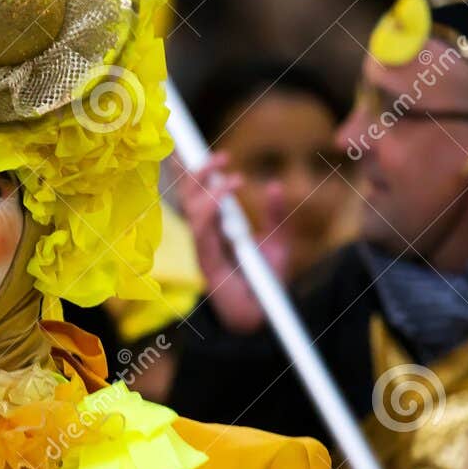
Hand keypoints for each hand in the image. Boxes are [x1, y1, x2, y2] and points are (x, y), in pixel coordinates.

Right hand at [176, 151, 291, 332]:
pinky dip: (209, 209)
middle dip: (199, 172)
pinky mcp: (205, 262)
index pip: (197, 194)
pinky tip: (222, 195)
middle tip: (221, 156)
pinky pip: (200, 231)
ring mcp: (202, 248)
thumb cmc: (266, 281)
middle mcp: (205, 236)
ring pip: (191, 210)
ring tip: (227, 174)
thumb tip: (275, 185)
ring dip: (205, 187)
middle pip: (189, 197)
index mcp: (216, 228)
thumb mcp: (278, 241)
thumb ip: (276, 215)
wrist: (264, 318)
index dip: (191, 171)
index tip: (199, 150)